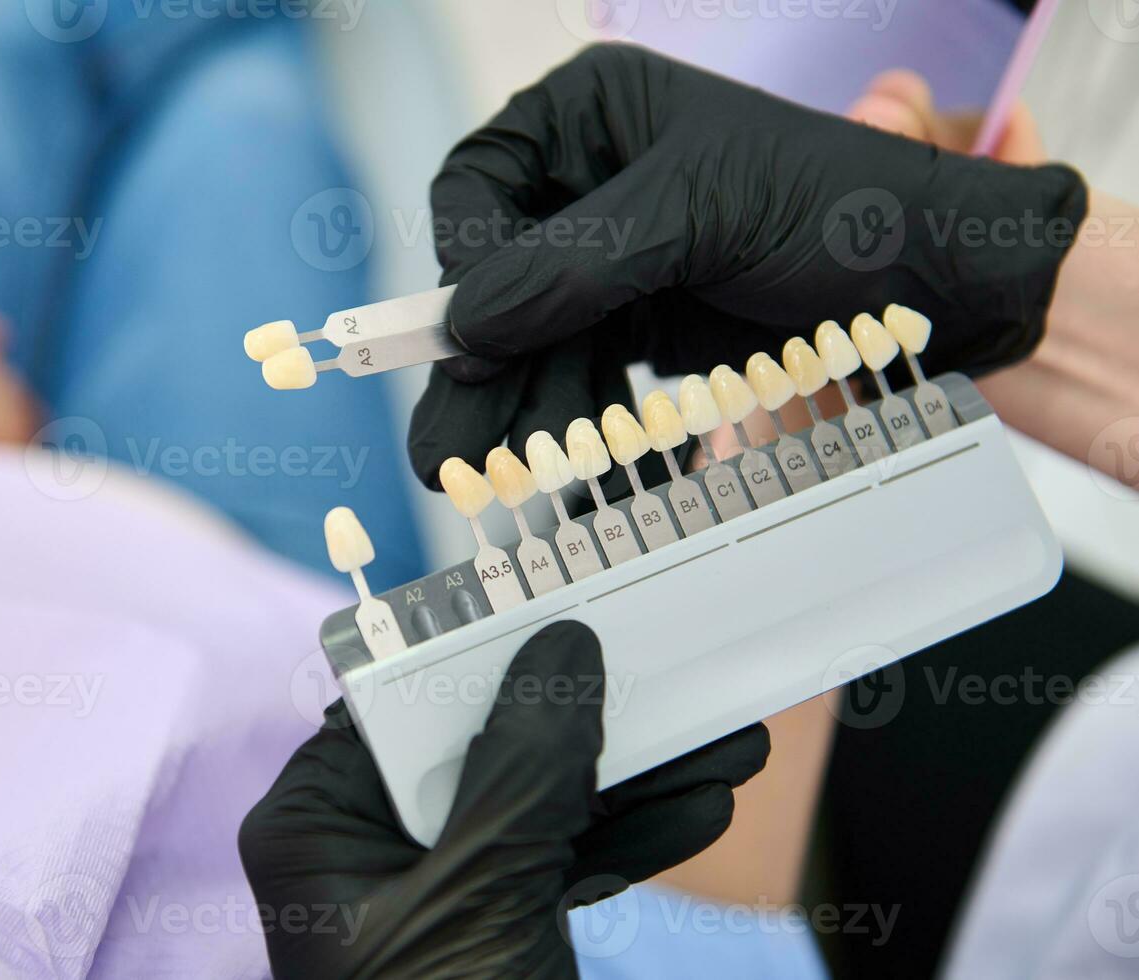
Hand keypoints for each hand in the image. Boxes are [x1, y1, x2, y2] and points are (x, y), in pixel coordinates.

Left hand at [240, 621, 768, 978]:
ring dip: (632, 772)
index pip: (400, 702)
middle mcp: (369, 848)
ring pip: (537, 804)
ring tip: (721, 733)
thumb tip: (560, 653)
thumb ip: (522, 768)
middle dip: (588, 718)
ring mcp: (435, 890)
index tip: (560, 608)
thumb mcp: (480, 889)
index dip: (482, 652)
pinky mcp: (492, 927)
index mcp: (317, 824)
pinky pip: (561, 863)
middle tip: (664, 663)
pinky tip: (697, 805)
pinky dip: (627, 837)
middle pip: (484, 746)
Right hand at [408, 44, 1087, 486]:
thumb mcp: (695, 217)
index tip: (469, 332)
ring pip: (529, 338)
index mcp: (590, 117)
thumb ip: (575, 267)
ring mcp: (610, 257)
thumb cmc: (834, 205)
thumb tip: (462, 326)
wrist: (935, 278)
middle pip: (494, 277)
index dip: (463, 260)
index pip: (477, 185)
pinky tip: (548, 466)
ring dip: (509, 411)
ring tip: (475, 483)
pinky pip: (576, 372)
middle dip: (474, 366)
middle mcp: (588, 182)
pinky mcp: (637, 321)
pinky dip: (563, 420)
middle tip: (442, 452)